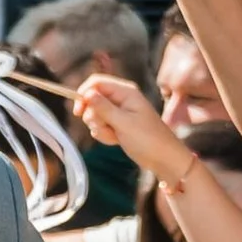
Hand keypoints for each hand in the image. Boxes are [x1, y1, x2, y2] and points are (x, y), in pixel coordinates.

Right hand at [73, 70, 189, 179]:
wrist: (163, 158)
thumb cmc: (147, 139)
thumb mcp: (123, 123)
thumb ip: (103, 108)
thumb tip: (86, 94)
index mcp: (126, 92)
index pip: (96, 82)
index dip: (84, 94)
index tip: (78, 112)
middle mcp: (121, 98)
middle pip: (93, 99)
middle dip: (94, 116)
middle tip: (106, 127)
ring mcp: (119, 112)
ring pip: (95, 115)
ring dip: (99, 128)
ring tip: (115, 136)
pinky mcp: (117, 124)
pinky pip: (100, 126)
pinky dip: (104, 134)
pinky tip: (116, 140)